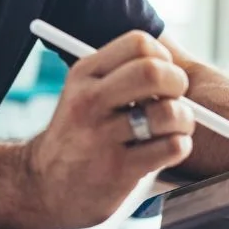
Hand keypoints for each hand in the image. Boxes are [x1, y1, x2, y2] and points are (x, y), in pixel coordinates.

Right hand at [22, 31, 195, 228]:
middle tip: (175, 98)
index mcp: (84, 74)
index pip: (138, 43)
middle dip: (177, 83)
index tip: (162, 74)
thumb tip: (172, 64)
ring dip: (183, 120)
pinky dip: (179, 146)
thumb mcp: (84, 92)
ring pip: (168, 112)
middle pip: (153, 72)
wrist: (45, 185)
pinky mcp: (118, 170)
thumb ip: (120, 74)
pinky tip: (166, 149)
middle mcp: (90, 101)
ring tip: (173, 128)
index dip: (163, 57)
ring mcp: (102, 136)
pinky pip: (171, 147)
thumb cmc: (79, 134)